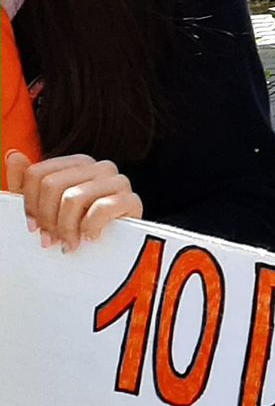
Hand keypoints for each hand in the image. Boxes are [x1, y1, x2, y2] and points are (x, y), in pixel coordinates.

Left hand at [6, 150, 142, 249]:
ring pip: (73, 197)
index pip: (38, 174)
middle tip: (50, 240)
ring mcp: (118, 181)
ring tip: (69, 243)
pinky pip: (100, 208)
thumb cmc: (77, 227)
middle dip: (47, 219)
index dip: (29, 204)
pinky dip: (89, 228)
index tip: (33, 226)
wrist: (113, 251)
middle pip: (52, 185)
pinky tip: (90, 237)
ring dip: (66, 228)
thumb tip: (13, 155)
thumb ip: (26, 182)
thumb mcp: (44, 207)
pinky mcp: (131, 200)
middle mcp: (100, 167)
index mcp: (78, 164)